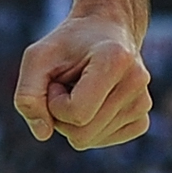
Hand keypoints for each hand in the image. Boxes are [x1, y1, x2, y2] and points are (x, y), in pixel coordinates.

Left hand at [13, 8, 152, 148]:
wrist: (104, 30)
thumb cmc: (67, 45)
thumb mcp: (37, 58)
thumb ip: (28, 95)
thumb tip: (43, 134)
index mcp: (114, 60)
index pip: (76, 113)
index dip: (54, 103)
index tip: (57, 80)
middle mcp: (136, 82)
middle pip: (82, 134)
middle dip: (61, 115)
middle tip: (67, 85)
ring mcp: (143, 104)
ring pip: (90, 140)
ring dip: (74, 119)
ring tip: (82, 89)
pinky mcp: (142, 120)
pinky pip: (103, 141)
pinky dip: (89, 127)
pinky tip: (94, 102)